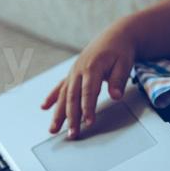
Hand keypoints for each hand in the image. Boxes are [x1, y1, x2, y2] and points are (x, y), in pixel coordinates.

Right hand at [40, 21, 136, 139]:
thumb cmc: (120, 50)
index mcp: (93, 67)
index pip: (88, 91)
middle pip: (73, 97)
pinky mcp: (73, 73)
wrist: (115, 36)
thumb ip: (118, 80)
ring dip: (58, 113)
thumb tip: (116, 96)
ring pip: (64, 95)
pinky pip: (60, 86)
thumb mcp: (125, 63)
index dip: (88, 108)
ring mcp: (74, 72)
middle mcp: (79, 70)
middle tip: (72, 134)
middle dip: (71, 117)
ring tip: (53, 130)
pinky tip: (44, 108)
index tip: (88, 123)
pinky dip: (52, 97)